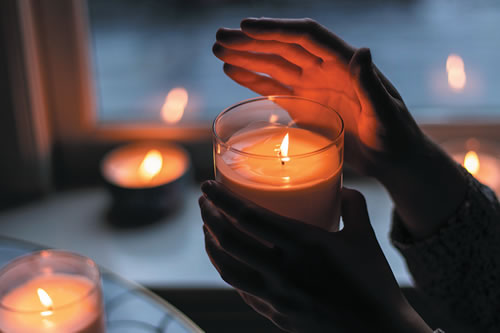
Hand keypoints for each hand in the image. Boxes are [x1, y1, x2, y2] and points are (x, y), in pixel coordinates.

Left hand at [199, 181, 430, 332]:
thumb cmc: (374, 285)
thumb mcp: (366, 238)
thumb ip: (354, 206)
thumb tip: (343, 188)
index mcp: (304, 245)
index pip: (249, 217)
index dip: (222, 199)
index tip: (207, 185)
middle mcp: (283, 271)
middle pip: (229, 240)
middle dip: (209, 217)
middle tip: (204, 203)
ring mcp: (276, 297)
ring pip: (226, 269)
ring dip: (211, 246)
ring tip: (208, 230)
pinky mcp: (275, 315)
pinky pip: (241, 290)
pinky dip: (229, 272)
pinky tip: (229, 262)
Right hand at [213, 17, 423, 176]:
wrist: (391, 157)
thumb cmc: (395, 135)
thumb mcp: (385, 112)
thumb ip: (370, 84)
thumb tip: (361, 50)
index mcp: (343, 64)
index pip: (305, 37)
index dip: (276, 30)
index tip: (246, 26)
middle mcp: (323, 69)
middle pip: (282, 47)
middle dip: (251, 41)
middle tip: (220, 37)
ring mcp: (311, 87)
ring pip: (272, 65)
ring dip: (246, 56)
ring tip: (218, 49)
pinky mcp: (303, 106)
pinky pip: (273, 88)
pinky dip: (252, 79)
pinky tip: (232, 70)